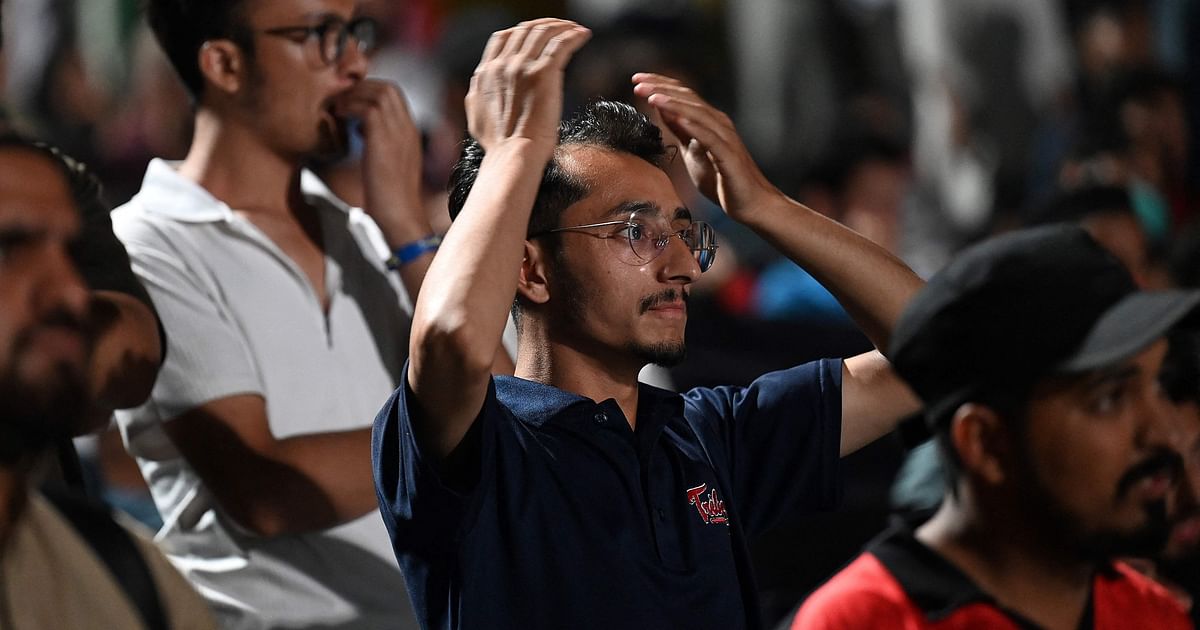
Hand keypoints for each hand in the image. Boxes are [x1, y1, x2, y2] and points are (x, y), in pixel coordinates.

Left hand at [333, 79, 428, 241]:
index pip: (395, 96)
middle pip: (388, 88)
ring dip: (354, 95)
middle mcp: (408, 127)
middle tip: (343, 101)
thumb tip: (362, 133)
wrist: (399, 216)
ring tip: (339, 108)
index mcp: (411, 133)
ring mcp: (398, 131)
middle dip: (362, 88)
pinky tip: (340, 117)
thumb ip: (381, 145)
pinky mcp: (384, 139)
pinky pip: (367, 107)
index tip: (352, 103)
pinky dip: (351, 107)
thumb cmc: (390, 199)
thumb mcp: (388, 165)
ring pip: (378, 92)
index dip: (371, 93)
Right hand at [466, 19, 590, 160]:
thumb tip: (479, 86)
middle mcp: (503, 64)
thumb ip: (479, 94)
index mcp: (487, 73)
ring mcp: (523, 67)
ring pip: (544, 32)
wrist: (513, 155)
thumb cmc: (500, 145)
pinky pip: (562, 44)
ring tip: (575, 29)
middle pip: (525, 30)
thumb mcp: (476, 114)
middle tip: (560, 27)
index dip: (521, 31)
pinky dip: (573, 35)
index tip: (536, 33)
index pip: (504, 38)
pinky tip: (583, 35)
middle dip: (544, 25)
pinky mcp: (544, 73)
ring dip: (562, 26)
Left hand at [632, 73, 781, 221]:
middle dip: (661, 88)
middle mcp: (719, 123)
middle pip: (688, 98)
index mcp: (709, 122)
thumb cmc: (722, 180)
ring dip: (674, 103)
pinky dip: (695, 127)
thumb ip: (680, 132)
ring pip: (698, 113)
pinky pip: (711, 139)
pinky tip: (679, 119)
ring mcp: (725, 138)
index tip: (637, 79)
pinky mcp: (729, 156)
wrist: (751, 204)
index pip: (682, 96)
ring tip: (653, 96)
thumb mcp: (693, 152)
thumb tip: (663, 111)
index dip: (660, 85)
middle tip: (637, 82)